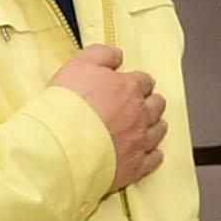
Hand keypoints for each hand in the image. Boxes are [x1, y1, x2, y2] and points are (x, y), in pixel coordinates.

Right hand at [52, 45, 167, 192]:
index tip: (134, 84)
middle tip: (145, 103)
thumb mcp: (79, 64)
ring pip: (158, 131)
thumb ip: (102, 55)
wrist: (62, 144)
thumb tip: (117, 54)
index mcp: (128, 88)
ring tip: (151, 126)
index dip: (138, 82)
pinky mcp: (135, 165)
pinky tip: (152, 154)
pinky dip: (154, 155)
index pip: (143, 80)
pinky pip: (154, 159)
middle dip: (151, 102)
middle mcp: (139, 114)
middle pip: (156, 105)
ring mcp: (139, 140)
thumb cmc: (68, 105)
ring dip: (156, 126)